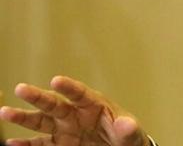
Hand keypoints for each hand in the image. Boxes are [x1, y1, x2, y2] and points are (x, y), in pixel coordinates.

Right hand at [0, 76, 148, 145]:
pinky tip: (12, 143)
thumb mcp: (131, 133)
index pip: (80, 93)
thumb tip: (127, 123)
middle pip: (55, 104)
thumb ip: (127, 128)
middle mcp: (75, 114)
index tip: (56, 81)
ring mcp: (65, 129)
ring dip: (24, 117)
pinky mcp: (60, 144)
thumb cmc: (127, 136)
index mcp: (94, 105)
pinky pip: (40, 144)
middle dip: (38, 97)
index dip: (69, 87)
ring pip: (41, 121)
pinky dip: (26, 144)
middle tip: (21, 89)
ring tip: (5, 112)